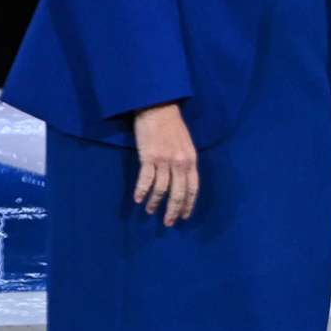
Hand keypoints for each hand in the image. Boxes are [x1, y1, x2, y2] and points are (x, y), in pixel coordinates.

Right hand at [130, 103, 199, 225]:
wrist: (158, 108)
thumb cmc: (171, 125)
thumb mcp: (186, 144)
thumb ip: (186, 161)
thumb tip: (182, 178)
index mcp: (192, 160)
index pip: (193, 188)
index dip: (188, 204)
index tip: (184, 216)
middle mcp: (180, 162)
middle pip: (179, 192)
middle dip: (173, 209)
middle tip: (168, 222)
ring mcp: (165, 160)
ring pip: (162, 189)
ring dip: (155, 202)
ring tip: (150, 211)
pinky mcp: (149, 157)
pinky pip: (146, 180)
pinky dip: (141, 191)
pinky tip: (138, 199)